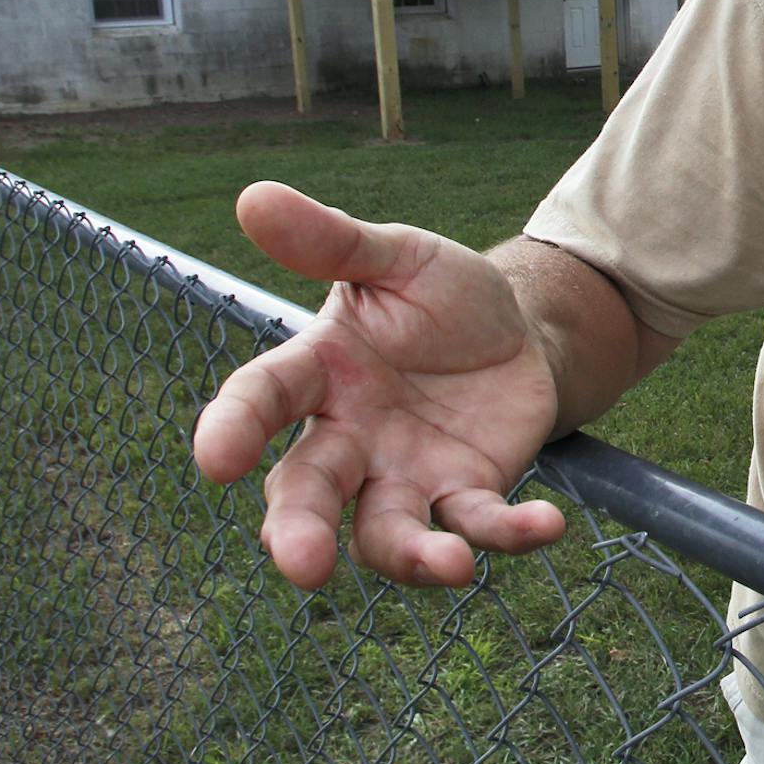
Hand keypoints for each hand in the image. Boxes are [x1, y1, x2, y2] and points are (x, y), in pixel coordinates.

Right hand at [193, 181, 566, 590]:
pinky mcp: (465, 491)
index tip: (215, 461)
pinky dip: (509, 533)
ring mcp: (404, 474)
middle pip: (308, 494)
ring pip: (387, 534)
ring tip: (453, 564)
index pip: (260, 402)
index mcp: (317, 372)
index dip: (233, 429)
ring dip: (414, 557)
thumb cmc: (440, 295)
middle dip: (299, 533)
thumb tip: (254, 196)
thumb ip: (333, 242)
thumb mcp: (398, 258)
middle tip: (303, 567)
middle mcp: (349, 437)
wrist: (519, 330)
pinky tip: (548, 523)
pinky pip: (479, 523)